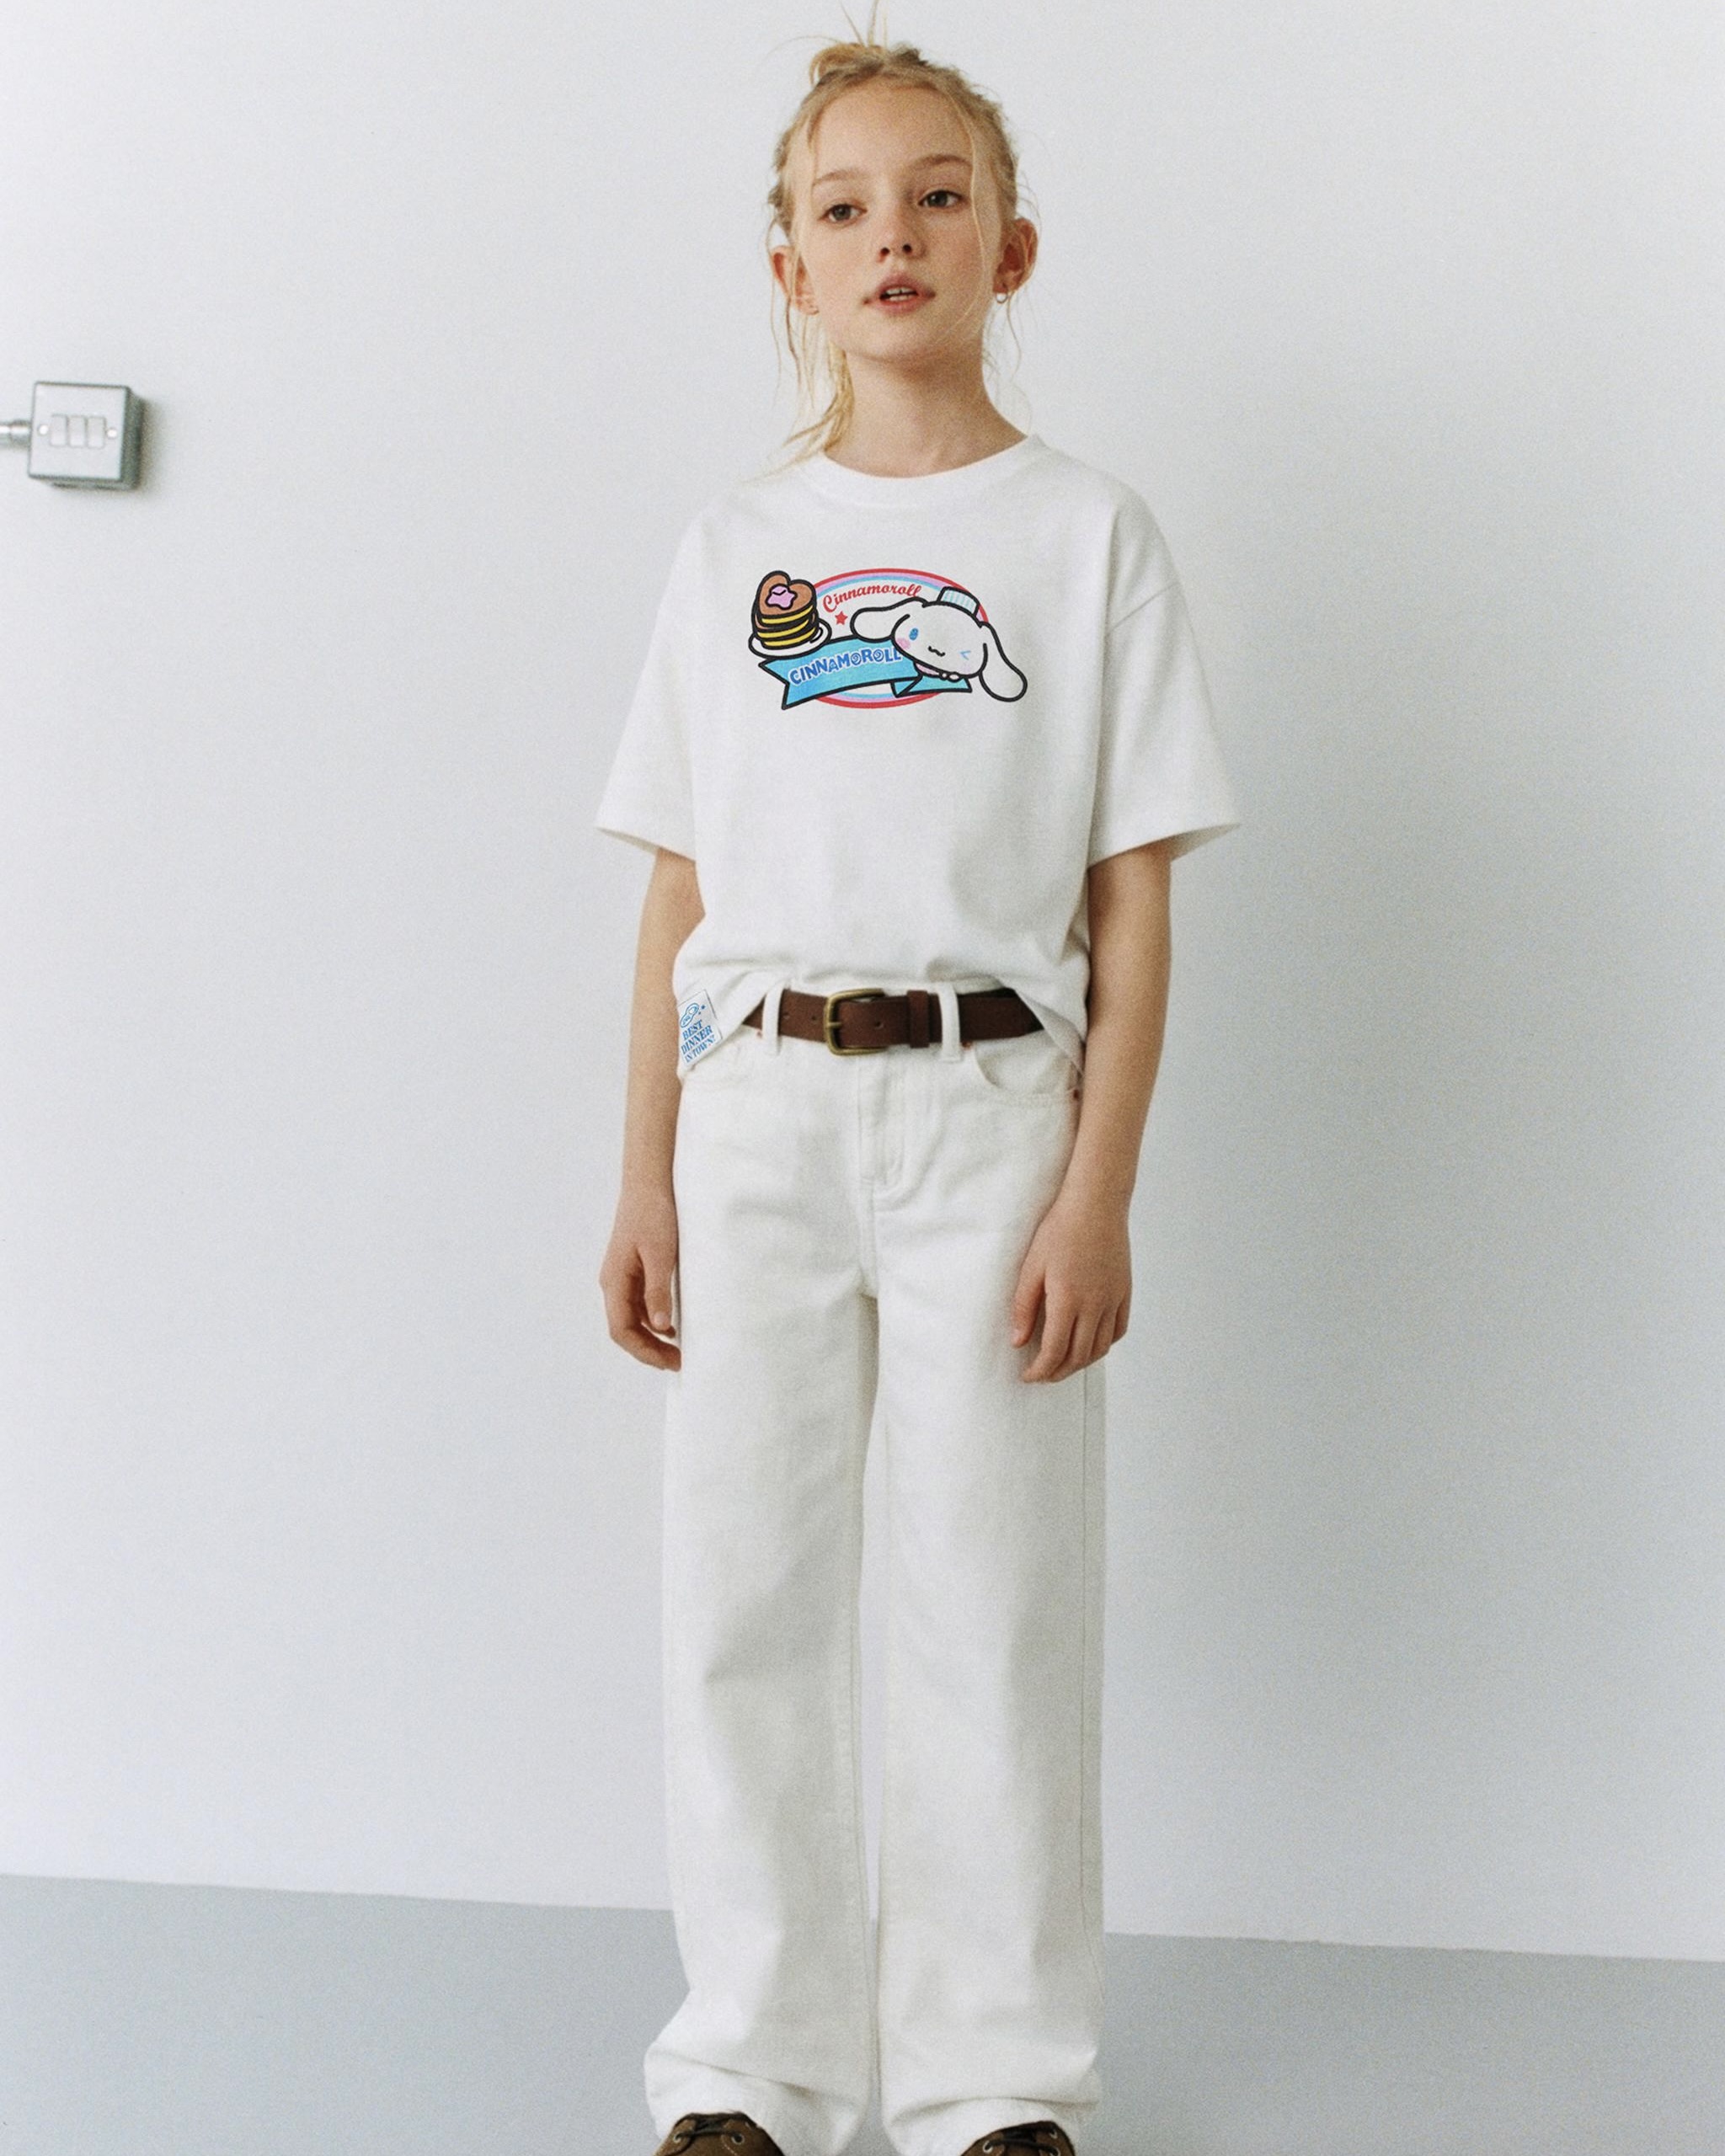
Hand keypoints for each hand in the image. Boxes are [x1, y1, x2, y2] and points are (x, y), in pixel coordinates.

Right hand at [599, 1184, 680, 1370]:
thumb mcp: (660, 1254)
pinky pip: (637, 1304)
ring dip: (651, 1337)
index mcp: (614, 1281)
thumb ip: (657, 1291)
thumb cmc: (654, 1213)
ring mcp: (621, 1277)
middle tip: (678, 1362)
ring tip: (677, 1349)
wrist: (649, 1182)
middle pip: (624, 1329)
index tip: (670, 1362)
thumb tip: (659, 1328)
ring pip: (631, 1319)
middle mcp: (613, 1282)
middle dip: (648, 1350)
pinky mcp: (632, 1269)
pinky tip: (671, 1325)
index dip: (644, 1352)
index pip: (621, 1330)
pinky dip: (652, 1320)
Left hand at [1010, 1188, 1130, 1382]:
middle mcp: (1095, 1305)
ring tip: (1064, 1364)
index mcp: (1068, 1300)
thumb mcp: (1031, 1267)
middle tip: (1043, 1375)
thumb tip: (1018, 1342)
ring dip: (1082, 1362)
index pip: (1055, 1351)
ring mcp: (1114, 1299)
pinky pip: (1118, 1330)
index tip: (1028, 1376)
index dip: (1040, 1370)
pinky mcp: (1124, 1291)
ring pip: (1101, 1347)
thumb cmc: (1059, 1230)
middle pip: (1079, 1355)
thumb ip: (1023, 1307)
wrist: (1096, 1204)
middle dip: (1059, 1372)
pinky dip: (1104, 1344)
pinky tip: (1090, 1343)